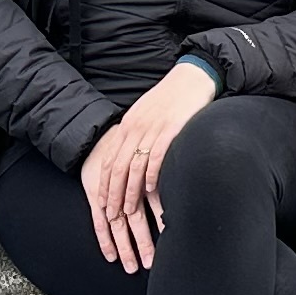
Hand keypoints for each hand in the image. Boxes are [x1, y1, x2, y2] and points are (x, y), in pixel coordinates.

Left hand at [80, 61, 218, 270]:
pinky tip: (152, 191)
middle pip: (118, 169)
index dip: (105, 185)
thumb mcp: (147, 114)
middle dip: (113, 196)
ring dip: (130, 193)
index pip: (110, 161)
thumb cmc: (171, 98)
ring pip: (134, 168)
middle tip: (112, 217)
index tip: (103, 206)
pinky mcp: (171, 130)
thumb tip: (131, 157)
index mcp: (128, 125)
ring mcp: (152, 130)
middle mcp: (136, 128)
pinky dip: (152, 176)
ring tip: (130, 212)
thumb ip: (137, 133)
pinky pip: (156, 157)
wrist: (192, 77)